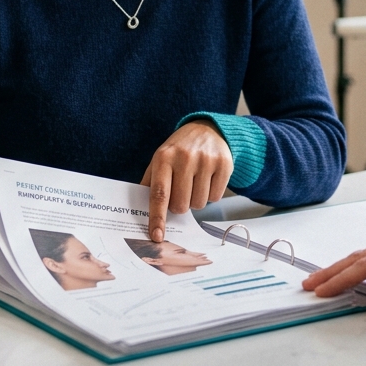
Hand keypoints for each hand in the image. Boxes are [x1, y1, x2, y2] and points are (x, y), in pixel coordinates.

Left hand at [141, 121, 232, 240]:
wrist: (208, 129)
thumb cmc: (179, 150)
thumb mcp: (160, 159)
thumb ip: (150, 184)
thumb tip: (141, 212)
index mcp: (164, 158)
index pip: (159, 194)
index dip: (157, 218)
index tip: (156, 236)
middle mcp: (185, 158)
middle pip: (181, 205)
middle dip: (180, 205)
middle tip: (182, 190)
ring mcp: (206, 160)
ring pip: (199, 204)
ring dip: (196, 200)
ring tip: (195, 182)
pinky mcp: (224, 164)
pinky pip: (215, 198)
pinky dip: (211, 194)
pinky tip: (208, 179)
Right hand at [303, 238, 365, 319]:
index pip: (365, 267)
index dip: (341, 279)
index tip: (321, 290)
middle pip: (358, 258)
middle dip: (332, 271)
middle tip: (309, 284)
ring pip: (364, 258)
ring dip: (341, 269)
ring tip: (321, 281)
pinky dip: (357, 268)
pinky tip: (349, 276)